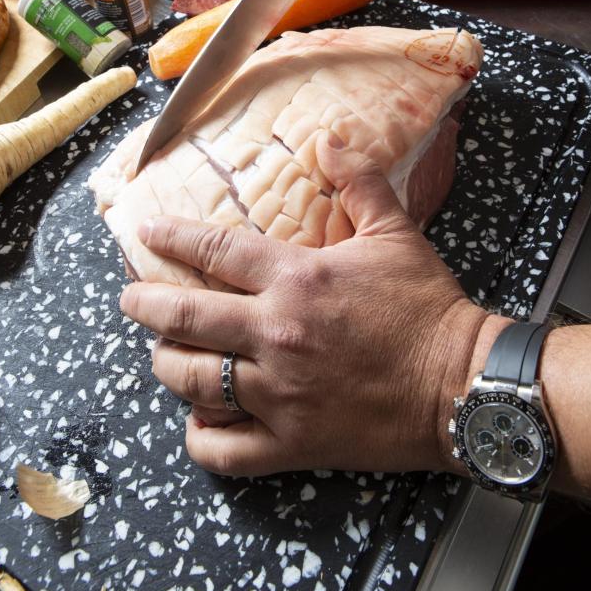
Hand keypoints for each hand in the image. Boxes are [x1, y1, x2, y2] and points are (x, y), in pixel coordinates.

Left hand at [120, 133, 506, 476]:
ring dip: (167, 364)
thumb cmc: (426, 307)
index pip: (214, 251)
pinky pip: (226, 450)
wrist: (462, 383)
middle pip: (184, 318)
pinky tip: (198, 423)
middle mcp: (276, 335)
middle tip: (129, 299)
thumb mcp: (396, 233)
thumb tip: (329, 139)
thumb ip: (357, 182)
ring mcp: (280, 394)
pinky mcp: (293, 443)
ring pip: (193, 381)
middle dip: (143, 305)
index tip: (144, 233)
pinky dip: (202, 438)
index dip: (172, 238)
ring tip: (162, 353)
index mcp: (296, 280)